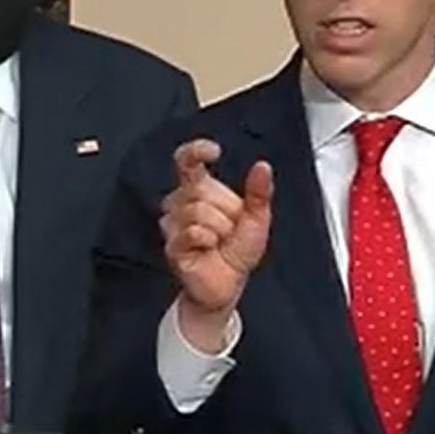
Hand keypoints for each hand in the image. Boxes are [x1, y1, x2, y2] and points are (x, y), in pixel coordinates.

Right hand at [159, 139, 272, 351]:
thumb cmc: (237, 250)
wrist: (228, 283)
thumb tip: (263, 166)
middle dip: (226, 211)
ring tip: (219, 242)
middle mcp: (181, 202)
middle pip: (200, 189)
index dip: (195, 151)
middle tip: (229, 230)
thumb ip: (259, 192)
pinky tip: (209, 249)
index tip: (214, 151)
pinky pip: (193, 232)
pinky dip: (209, 241)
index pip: (187, 161)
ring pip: (198, 211)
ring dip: (219, 229)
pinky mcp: (171, 245)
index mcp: (200, 190)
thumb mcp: (257, 218)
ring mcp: (173, 224)